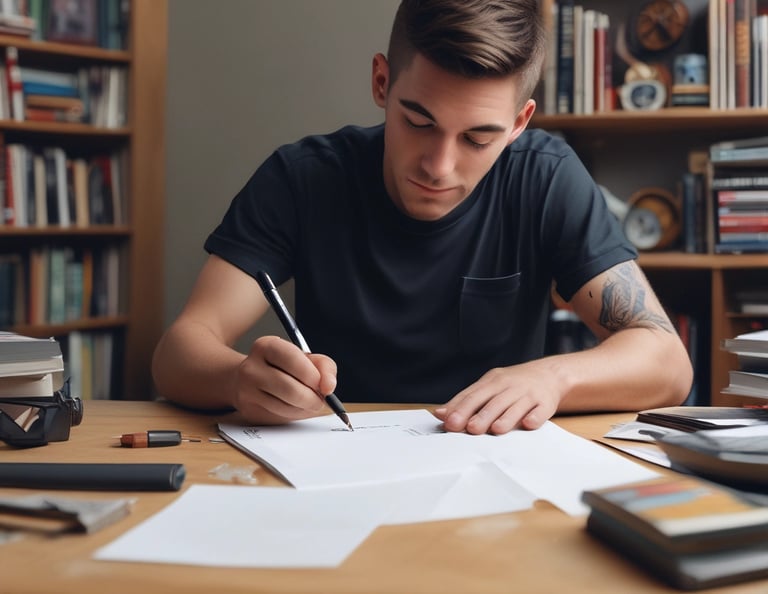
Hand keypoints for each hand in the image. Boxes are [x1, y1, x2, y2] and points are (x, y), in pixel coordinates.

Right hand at [232, 336, 337, 422]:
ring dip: (305, 409)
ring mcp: (247, 391)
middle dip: (313, 398)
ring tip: (308, 402)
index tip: (323, 385)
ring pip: (286, 407)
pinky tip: (295, 407)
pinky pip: (280, 418)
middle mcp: (252, 368)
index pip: (294, 360)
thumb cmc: (283, 367)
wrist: (248, 379)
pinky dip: (295, 415)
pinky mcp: (249, 411)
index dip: (313, 376)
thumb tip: (329, 386)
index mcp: (266, 346)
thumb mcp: (305, 358)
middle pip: (290, 389)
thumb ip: (324, 366)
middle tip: (320, 399)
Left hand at [433, 360, 562, 434]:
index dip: (461, 409)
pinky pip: (540, 411)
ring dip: (506, 418)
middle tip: (470, 429)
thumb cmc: (512, 384)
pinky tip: (528, 424)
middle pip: (494, 401)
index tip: (450, 422)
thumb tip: (440, 413)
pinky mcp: (546, 403)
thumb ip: (466, 400)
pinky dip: (534, 417)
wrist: (548, 374)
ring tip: (495, 430)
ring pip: (516, 406)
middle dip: (481, 415)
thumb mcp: (488, 386)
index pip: (474, 395)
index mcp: (493, 381)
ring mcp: (529, 394)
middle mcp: (510, 386)